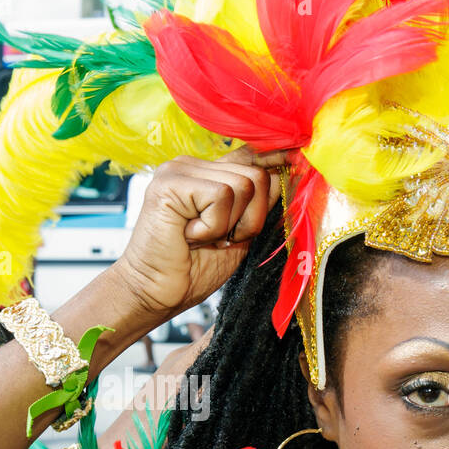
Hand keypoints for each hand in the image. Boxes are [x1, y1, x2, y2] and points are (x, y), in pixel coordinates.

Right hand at [111, 147, 284, 321]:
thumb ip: (256, 204)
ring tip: (202, 238)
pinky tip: (189, 236)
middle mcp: (190, 166)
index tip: (295, 156)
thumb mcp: (236, 233)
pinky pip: (222, 195)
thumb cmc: (191, 269)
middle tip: (219, 239)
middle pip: (256, 175)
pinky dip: (213, 226)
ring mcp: (178, 171)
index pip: (248, 155)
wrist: (153, 294)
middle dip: (249, 217)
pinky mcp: (170, 183)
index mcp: (205, 175)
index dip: (274, 158)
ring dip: (230, 223)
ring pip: (243, 184)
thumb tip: (288, 174)